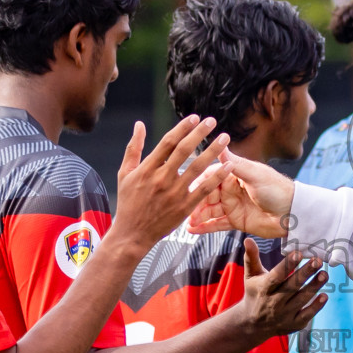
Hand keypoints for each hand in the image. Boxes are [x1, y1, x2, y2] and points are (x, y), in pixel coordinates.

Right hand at [111, 117, 229, 249]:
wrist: (132, 235)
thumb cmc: (128, 203)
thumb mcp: (124, 173)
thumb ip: (133, 148)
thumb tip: (139, 124)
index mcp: (147, 169)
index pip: (168, 142)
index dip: (182, 128)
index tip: (194, 118)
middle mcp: (162, 179)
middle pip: (184, 150)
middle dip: (199, 133)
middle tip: (212, 121)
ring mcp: (174, 193)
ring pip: (197, 167)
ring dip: (213, 151)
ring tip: (224, 138)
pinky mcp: (184, 208)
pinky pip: (204, 189)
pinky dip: (217, 177)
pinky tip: (228, 166)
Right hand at [188, 151, 294, 237]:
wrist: (293, 213)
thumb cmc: (278, 189)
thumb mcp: (256, 175)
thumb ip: (236, 164)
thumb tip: (221, 145)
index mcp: (235, 174)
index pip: (210, 176)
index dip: (198, 182)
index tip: (185, 188)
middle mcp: (231, 189)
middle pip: (207, 195)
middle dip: (195, 203)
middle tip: (183, 210)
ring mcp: (233, 206)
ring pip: (210, 211)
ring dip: (198, 216)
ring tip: (186, 222)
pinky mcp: (236, 221)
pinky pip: (217, 224)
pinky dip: (205, 227)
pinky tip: (193, 230)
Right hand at [237, 240, 327, 338]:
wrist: (252, 324)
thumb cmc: (254, 293)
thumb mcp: (250, 275)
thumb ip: (251, 257)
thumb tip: (249, 239)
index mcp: (263, 288)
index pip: (277, 276)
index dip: (288, 265)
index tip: (299, 253)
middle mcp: (274, 302)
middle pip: (292, 287)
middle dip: (306, 273)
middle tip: (318, 261)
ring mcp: (284, 315)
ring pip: (301, 299)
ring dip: (314, 287)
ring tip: (325, 274)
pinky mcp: (293, 324)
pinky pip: (306, 315)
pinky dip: (316, 307)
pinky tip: (324, 295)